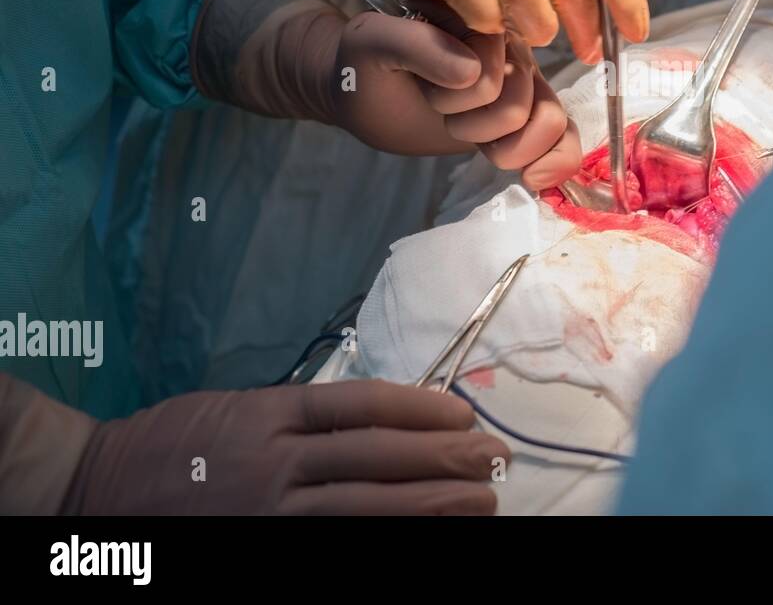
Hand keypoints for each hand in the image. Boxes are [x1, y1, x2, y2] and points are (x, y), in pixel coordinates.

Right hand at [61, 380, 509, 513]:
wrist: (95, 493)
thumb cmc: (171, 444)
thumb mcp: (234, 407)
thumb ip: (301, 413)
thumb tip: (385, 415)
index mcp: (268, 414)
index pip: (362, 405)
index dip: (421, 409)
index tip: (463, 414)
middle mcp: (273, 461)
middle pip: (377, 456)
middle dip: (444, 457)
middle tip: (493, 457)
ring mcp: (269, 511)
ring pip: (368, 506)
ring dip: (433, 502)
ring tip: (481, 499)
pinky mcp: (263, 549)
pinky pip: (339, 547)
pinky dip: (387, 539)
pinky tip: (425, 534)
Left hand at [334, 2, 580, 185]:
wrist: (364, 93)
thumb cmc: (366, 65)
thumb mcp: (372, 43)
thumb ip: (416, 45)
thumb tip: (473, 72)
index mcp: (482, 18)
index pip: (494, 72)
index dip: (458, 98)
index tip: (424, 89)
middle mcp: (511, 44)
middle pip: (522, 103)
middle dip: (476, 124)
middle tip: (441, 111)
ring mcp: (524, 81)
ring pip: (548, 123)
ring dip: (502, 146)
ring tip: (466, 133)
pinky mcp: (528, 113)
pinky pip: (565, 138)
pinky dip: (556, 163)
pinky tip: (532, 179)